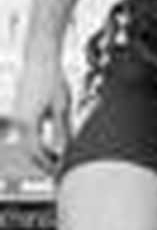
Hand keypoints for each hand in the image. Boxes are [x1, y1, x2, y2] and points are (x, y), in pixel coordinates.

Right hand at [11, 52, 70, 173]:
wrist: (40, 58)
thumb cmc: (52, 79)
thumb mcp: (62, 107)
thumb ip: (62, 130)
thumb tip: (64, 150)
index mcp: (28, 121)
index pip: (36, 152)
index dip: (49, 164)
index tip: (60, 171)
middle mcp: (19, 120)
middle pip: (29, 150)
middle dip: (44, 161)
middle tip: (60, 169)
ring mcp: (17, 114)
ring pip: (27, 141)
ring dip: (41, 151)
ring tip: (58, 157)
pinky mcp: (21, 110)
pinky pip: (27, 131)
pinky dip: (38, 140)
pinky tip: (51, 142)